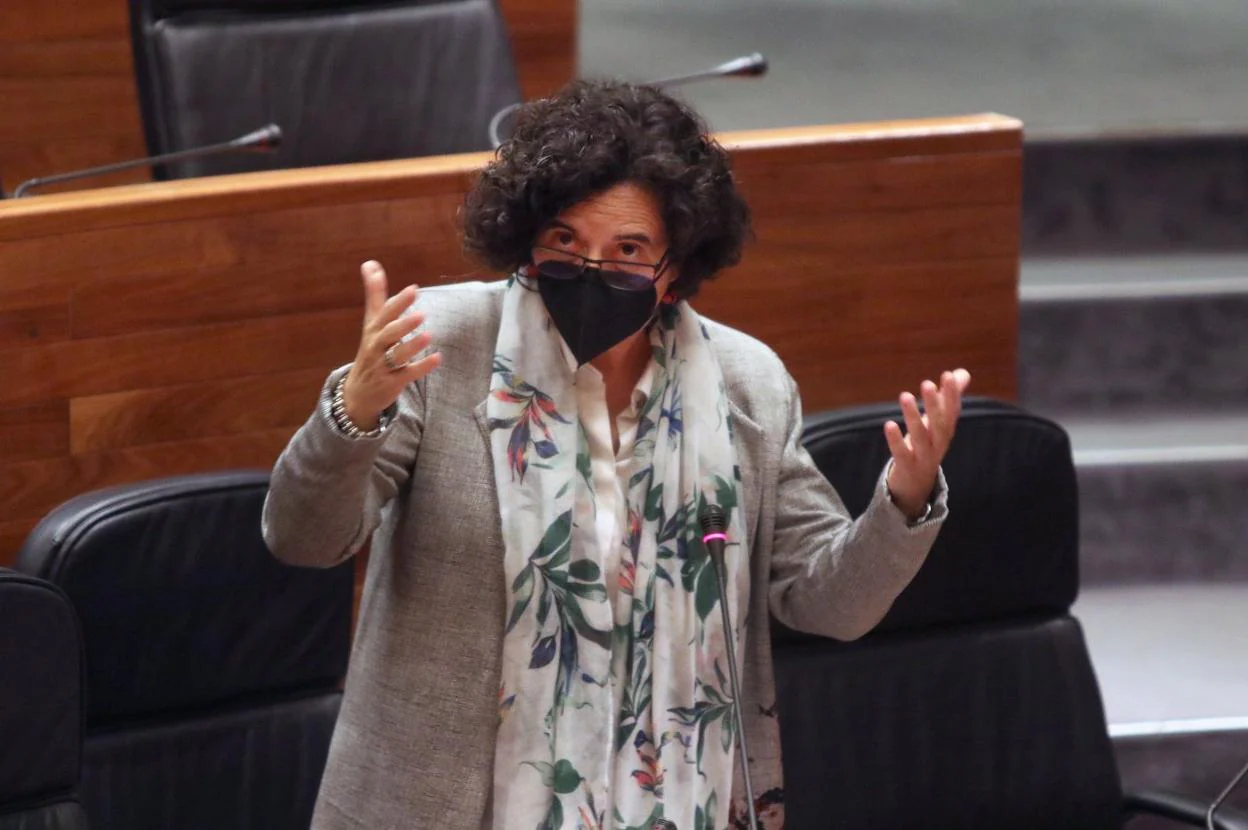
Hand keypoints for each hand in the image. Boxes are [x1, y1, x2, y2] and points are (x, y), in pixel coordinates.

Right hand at [341, 261, 441, 429]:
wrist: (357, 391)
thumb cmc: (371, 349)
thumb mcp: (371, 322)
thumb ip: (375, 293)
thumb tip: (370, 263)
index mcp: (374, 329)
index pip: (385, 313)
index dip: (398, 302)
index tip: (413, 289)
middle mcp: (376, 346)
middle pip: (388, 333)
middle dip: (403, 324)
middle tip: (421, 314)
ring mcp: (383, 365)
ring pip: (397, 355)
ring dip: (412, 346)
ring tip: (428, 335)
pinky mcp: (392, 382)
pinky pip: (408, 374)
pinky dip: (422, 367)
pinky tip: (437, 359)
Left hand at [883, 369, 971, 519]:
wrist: (916, 486)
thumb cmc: (927, 446)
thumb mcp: (938, 423)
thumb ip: (948, 398)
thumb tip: (962, 372)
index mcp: (946, 432)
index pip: (952, 412)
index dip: (952, 395)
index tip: (948, 375)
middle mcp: (938, 445)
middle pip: (940, 425)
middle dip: (935, 404)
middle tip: (927, 383)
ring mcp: (923, 458)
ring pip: (920, 438)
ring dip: (913, 417)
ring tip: (905, 396)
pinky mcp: (906, 467)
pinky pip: (902, 453)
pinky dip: (896, 440)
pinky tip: (889, 424)